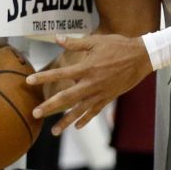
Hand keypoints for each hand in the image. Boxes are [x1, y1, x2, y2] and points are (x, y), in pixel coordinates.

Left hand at [26, 33, 153, 134]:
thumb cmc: (119, 46)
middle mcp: (91, 83)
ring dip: (66, 121)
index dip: (43, 77)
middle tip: (35, 113)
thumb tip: (57, 38)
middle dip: (49, 106)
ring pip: (79, 110)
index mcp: (86, 68)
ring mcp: (100, 93)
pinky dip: (85, 120)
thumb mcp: (96, 41)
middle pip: (66, 98)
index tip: (29, 81)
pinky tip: (77, 127)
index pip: (60, 74)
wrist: (142, 57)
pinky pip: (94, 112)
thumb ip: (75, 43)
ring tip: (54, 131)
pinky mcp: (108, 98)